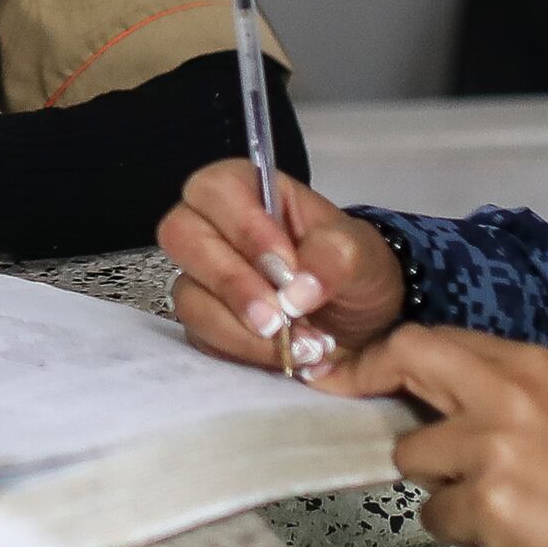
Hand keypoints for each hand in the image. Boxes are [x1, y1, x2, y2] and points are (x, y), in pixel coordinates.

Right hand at [156, 159, 405, 375]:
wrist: (365, 325)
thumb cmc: (356, 270)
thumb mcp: (360, 255)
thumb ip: (332, 259)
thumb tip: (294, 293)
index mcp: (251, 191)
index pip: (218, 189)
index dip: (245, 228)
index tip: (287, 269)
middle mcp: (216, 228)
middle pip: (182, 236)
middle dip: (233, 284)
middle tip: (278, 318)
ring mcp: (204, 277)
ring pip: (188, 295)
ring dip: (241, 328)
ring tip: (295, 346)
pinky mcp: (205, 321)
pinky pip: (200, 337)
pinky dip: (242, 352)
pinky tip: (280, 357)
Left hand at [336, 323, 547, 546]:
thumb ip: (500, 395)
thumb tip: (433, 400)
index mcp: (528, 365)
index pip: (438, 339)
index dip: (391, 355)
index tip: (358, 369)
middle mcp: (506, 394)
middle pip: (409, 356)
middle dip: (370, 377)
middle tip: (352, 398)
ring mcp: (491, 447)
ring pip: (411, 455)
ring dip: (435, 484)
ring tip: (485, 500)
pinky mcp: (484, 502)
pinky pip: (433, 513)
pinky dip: (456, 527)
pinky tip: (499, 530)